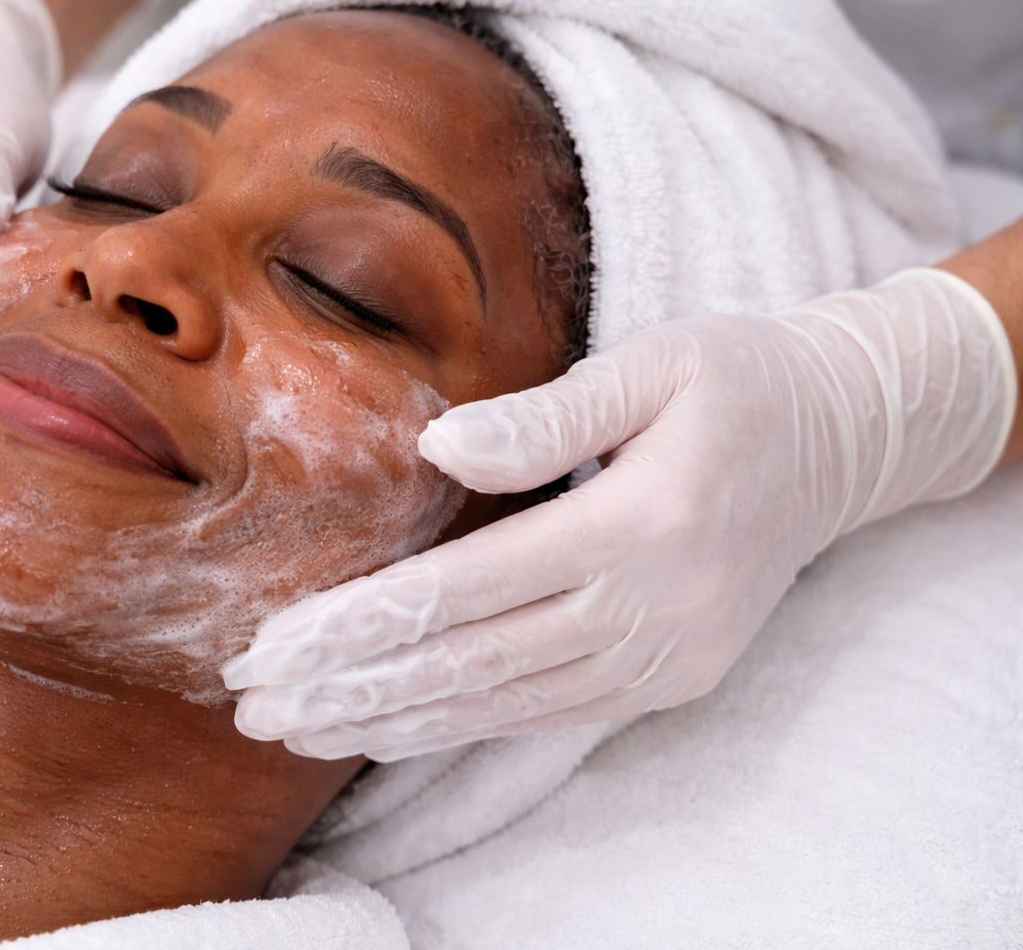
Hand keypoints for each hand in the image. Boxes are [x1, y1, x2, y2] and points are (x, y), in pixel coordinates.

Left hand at [224, 268, 1014, 760]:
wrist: (844, 439)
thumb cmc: (736, 380)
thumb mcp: (655, 364)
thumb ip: (548, 413)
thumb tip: (441, 444)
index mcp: (641, 524)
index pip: (467, 590)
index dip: (362, 625)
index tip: (273, 646)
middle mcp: (651, 610)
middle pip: (469, 663)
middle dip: (350, 690)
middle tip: (251, 706)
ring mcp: (663, 655)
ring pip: (500, 704)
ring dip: (389, 721)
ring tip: (294, 730)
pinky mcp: (667, 677)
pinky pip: (544, 715)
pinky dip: (459, 726)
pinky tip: (388, 731)